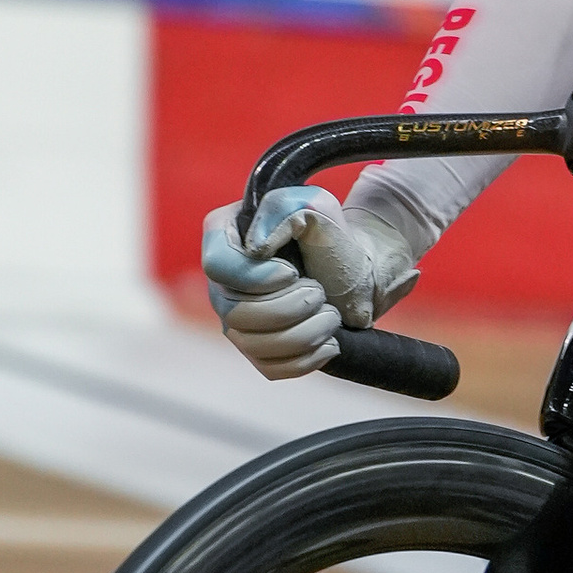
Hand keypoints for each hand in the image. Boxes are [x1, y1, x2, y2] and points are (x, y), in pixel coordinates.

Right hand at [202, 186, 417, 379]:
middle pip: (234, 313)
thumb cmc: (329, 233)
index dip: (256, 277)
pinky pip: (269, 368)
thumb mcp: (311, 204)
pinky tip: (329, 341)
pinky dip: (305, 359)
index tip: (293, 272)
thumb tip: (255, 249)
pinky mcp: (257, 350)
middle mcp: (221, 282)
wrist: (354, 271)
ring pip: (252, 345)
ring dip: (303, 333)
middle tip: (320, 292)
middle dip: (289, 307)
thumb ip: (279, 211)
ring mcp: (235, 320)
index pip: (218, 267)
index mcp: (223, 237)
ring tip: (331, 315)